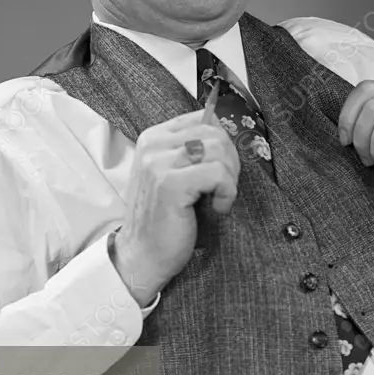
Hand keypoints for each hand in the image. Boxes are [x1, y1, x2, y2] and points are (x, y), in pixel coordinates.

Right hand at [112, 109, 240, 305]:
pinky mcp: (170, 184)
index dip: (222, 143)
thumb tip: (226, 135)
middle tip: (224, 187)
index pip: (203, 119)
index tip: (220, 169)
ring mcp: (158, 163)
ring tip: (219, 198)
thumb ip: (190, 151)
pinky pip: (218, 173)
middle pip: (214, 132)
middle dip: (230, 161)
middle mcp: (153, 145)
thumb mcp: (172, 174)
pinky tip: (218, 208)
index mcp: (153, 137)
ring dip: (230, 178)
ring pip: (219, 150)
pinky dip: (227, 192)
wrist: (143, 256)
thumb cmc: (164, 217)